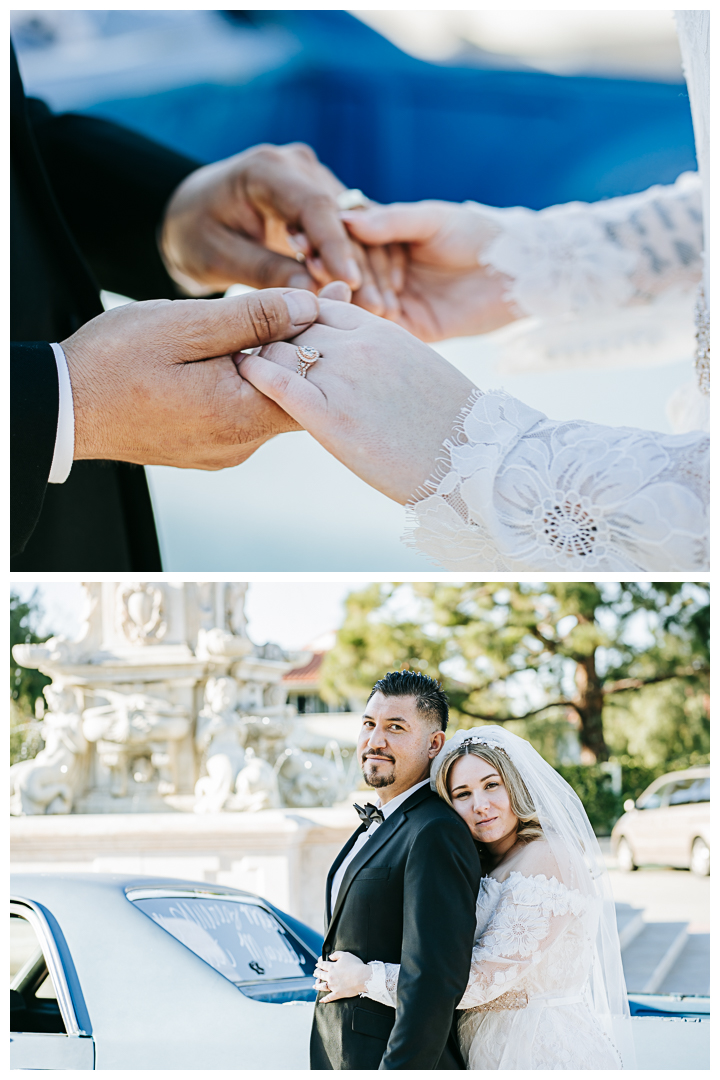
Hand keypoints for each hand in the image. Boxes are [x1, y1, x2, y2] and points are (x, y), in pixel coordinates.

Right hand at [62, 288, 318, 469]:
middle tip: (325, 301)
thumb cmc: (115, 362)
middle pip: (299, 396)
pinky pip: (245, 413)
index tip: (340, 295)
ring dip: (280, 365)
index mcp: (241, 415)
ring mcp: (224, 450)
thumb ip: (252, 319)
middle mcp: (241, 443)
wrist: (63, 408)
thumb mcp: (184, 325)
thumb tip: (308, 307)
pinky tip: (246, 352)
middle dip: (310, 349)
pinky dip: (253, 382)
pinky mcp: (207, 448)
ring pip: (272, 404)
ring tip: (286, 320)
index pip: (314, 383)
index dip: (330, 338)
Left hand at [160, 143, 403, 316]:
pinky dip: (363, 266)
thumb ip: (264, 271)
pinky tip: (378, 300)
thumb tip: (313, 293)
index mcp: (267, 169)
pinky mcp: (326, 200)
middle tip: (375, 310)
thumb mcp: (219, 257)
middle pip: (342, 217)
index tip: (351, 283)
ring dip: (370, 270)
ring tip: (383, 311)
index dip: (335, 246)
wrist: (195, 216)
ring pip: (356, 228)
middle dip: (359, 266)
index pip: (313, 205)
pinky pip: (353, 235)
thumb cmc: (197, 235)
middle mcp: (299, 166)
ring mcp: (316, 180)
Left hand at [237, 299, 474, 503]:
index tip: (283, 335)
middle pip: (294, 323)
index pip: (321, 306)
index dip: (297, 319)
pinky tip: (245, 374)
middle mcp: (361, 345)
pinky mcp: (331, 417)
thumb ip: (381, 355)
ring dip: (261, 356)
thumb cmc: (450, 427)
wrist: (474, 464)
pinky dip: (256, 373)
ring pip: (280, 347)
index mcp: (383, 330)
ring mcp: (345, 378)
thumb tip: (361, 362)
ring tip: (244, 369)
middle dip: (272, 336)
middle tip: (250, 350)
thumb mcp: (417, 370)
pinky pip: (278, 381)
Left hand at [314, 951, 370, 1001]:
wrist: (362, 977)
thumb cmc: (355, 965)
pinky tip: (321, 1000)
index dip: (319, 964)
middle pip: (321, 975)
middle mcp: (330, 976)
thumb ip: (336, 954)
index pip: (323, 965)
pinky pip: (329, 997)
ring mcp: (333, 986)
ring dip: (317, 985)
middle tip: (315, 973)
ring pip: (322, 986)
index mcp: (332, 967)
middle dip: (317, 973)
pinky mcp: (338, 993)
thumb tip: (330, 956)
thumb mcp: (345, 955)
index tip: (317, 964)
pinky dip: (325, 1000)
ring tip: (314, 985)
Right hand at [340, 200, 519, 340]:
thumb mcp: (433, 221)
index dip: (330, 246)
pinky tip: (368, 324)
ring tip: (361, 302)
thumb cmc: (478, 235)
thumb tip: (346, 220)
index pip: (348, 244)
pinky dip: (371, 328)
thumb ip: (392, 222)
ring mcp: (393, 302)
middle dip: (343, 277)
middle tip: (339, 280)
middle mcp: (383, 272)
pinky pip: (382, 332)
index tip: (311, 245)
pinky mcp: (409, 330)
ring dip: (357, 304)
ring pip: (361, 305)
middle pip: (349, 276)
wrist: (517, 274)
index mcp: (384, 240)